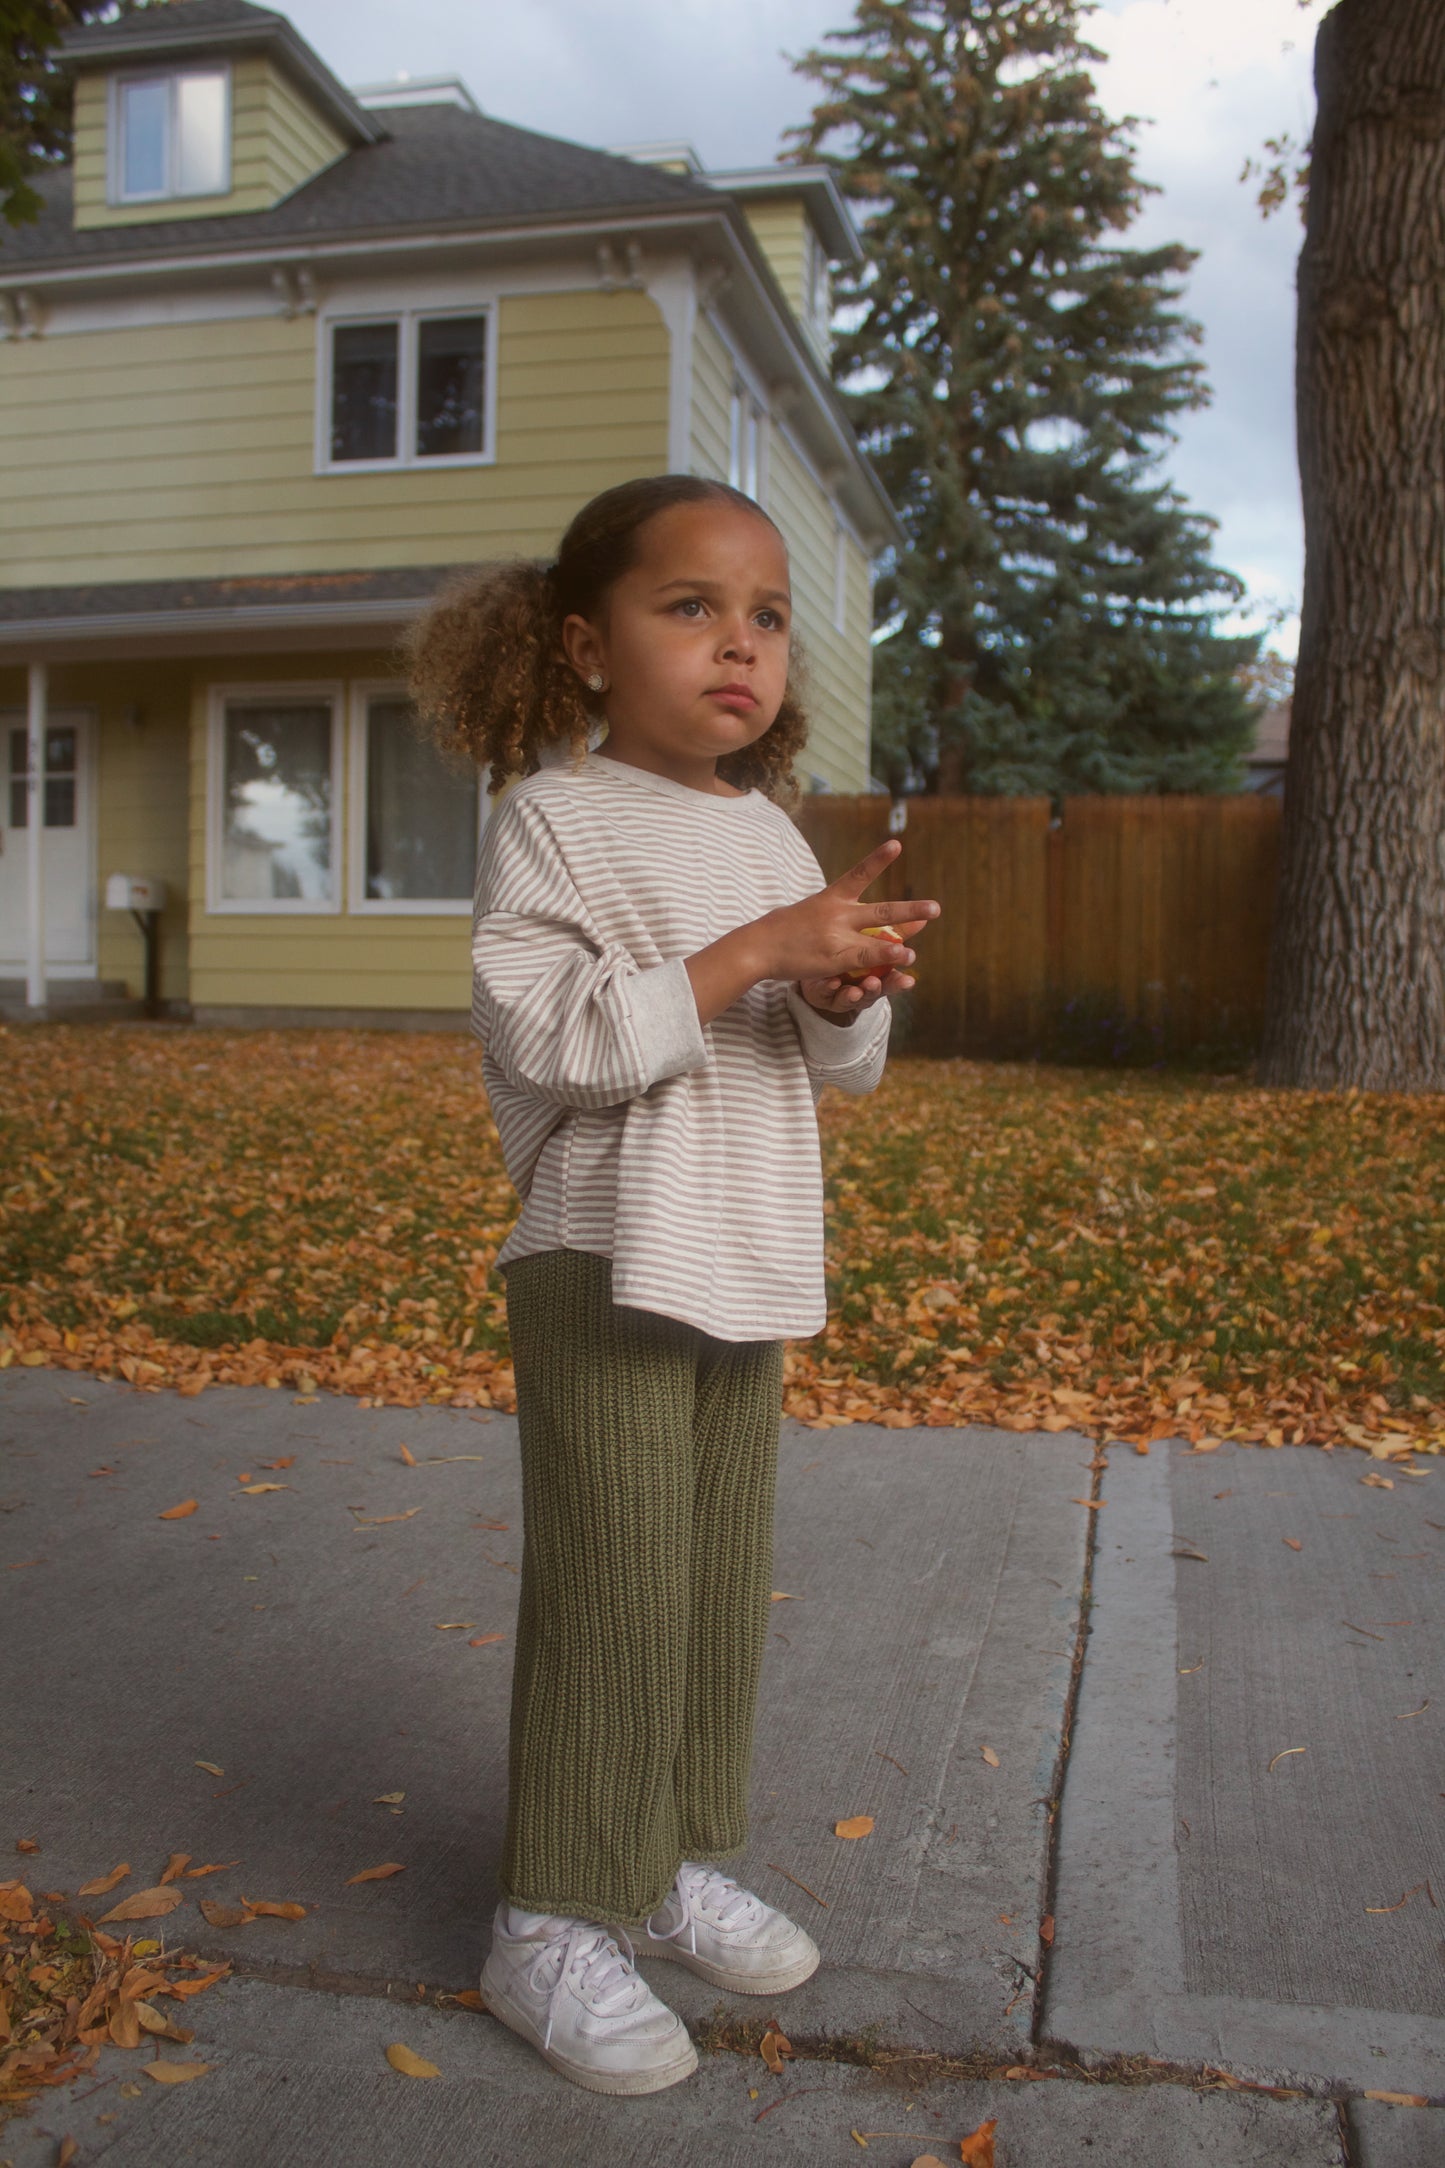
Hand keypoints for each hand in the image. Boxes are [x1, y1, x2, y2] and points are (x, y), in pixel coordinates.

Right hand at [684, 837, 939, 1030]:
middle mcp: (837, 915)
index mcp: (828, 900)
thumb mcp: (802, 914)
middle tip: (936, 908)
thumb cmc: (777, 932)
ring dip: (906, 933)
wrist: (757, 947)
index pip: (857, 875)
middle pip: (881, 910)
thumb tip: (835, 912)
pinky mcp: (836, 957)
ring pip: (879, 934)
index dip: (878, 860)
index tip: (897, 844)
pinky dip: (888, 956)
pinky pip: (867, 957)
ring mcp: (838, 936)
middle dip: (909, 910)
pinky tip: (907, 956)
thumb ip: (825, 913)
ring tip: (928, 929)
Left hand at [797, 915, 928, 1020]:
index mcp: (876, 979)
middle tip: (892, 984)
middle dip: (884, 988)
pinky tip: (833, 982)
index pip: (891, 983)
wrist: (815, 970)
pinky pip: (826, 992)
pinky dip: (830, 988)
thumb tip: (923, 919)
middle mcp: (860, 989)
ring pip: (853, 997)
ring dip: (862, 991)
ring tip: (868, 983)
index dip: (899, 983)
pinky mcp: (821, 994)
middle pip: (875, 991)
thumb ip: (895, 934)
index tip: (909, 981)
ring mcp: (840, 992)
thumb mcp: (871, 944)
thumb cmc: (850, 955)